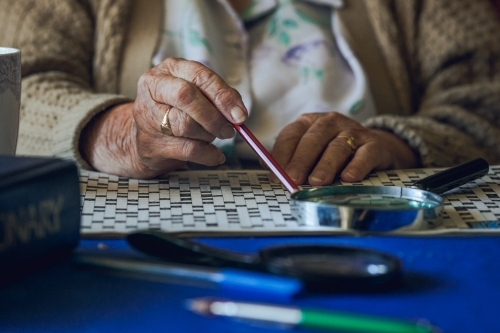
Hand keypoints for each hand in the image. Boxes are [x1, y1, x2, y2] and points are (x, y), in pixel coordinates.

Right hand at [81, 58, 247, 177]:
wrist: (146, 136)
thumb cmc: (177, 109)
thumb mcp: (197, 93)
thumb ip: (219, 96)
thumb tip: (238, 112)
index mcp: (170, 69)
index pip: (199, 76)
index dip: (223, 95)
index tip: (240, 114)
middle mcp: (153, 88)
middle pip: (186, 96)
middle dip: (214, 116)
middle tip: (228, 129)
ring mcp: (148, 116)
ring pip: (186, 124)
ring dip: (209, 135)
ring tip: (212, 136)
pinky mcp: (150, 144)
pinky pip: (187, 150)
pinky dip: (208, 155)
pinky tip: (215, 155)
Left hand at [268, 112, 418, 184]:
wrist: (377, 149)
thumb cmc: (335, 154)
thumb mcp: (311, 152)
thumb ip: (290, 158)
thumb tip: (267, 168)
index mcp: (310, 123)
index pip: (291, 135)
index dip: (282, 155)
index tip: (275, 175)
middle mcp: (331, 123)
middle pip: (313, 140)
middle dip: (301, 161)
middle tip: (292, 180)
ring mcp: (354, 131)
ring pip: (338, 146)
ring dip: (326, 165)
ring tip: (317, 182)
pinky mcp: (375, 144)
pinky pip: (365, 154)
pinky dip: (357, 166)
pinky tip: (349, 178)